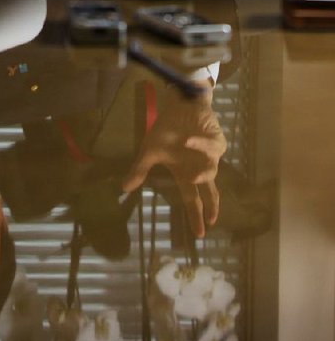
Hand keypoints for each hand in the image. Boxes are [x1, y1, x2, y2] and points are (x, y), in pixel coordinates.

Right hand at [119, 84, 226, 238]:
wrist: (179, 105)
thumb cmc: (167, 129)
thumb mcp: (150, 150)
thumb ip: (140, 170)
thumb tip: (123, 188)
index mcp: (185, 173)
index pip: (192, 199)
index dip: (196, 215)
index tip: (199, 234)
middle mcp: (199, 168)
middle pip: (209, 191)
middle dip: (211, 206)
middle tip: (210, 221)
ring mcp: (210, 156)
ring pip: (212, 171)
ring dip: (203, 175)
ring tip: (194, 177)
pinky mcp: (217, 142)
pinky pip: (211, 147)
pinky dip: (199, 145)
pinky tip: (188, 140)